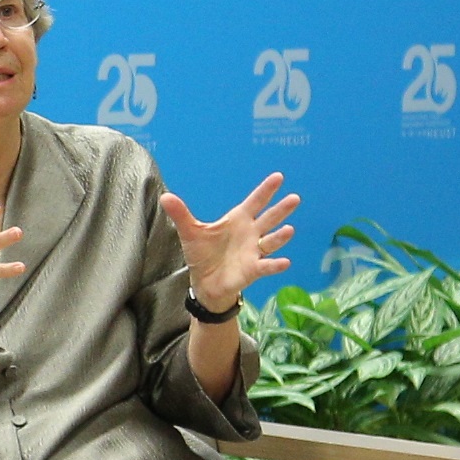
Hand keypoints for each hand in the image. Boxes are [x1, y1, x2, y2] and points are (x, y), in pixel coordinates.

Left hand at [161, 172, 298, 310]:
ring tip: (289, 229)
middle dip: (281, 209)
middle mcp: (250, 233)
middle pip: (269, 219)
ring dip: (280, 237)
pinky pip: (266, 266)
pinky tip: (284, 262)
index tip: (278, 177)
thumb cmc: (203, 253)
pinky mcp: (253, 269)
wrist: (205, 281)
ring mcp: (254, 251)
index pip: (255, 202)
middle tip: (294, 198)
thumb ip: (181, 214)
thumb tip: (165, 196)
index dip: (265, 190)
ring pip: (271, 241)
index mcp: (238, 220)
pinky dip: (275, 265)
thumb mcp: (190, 232)